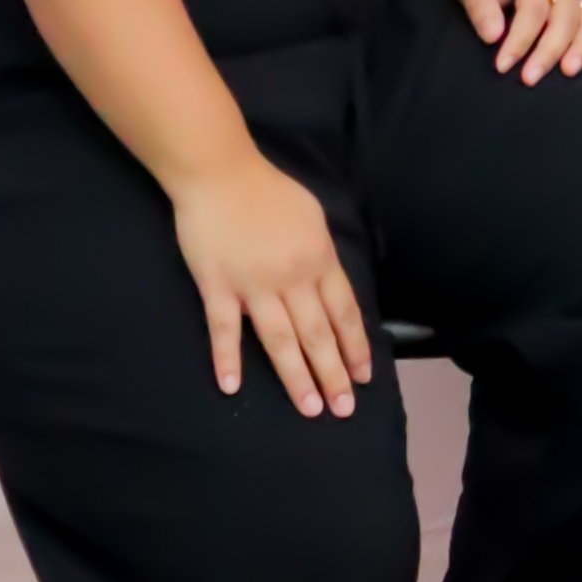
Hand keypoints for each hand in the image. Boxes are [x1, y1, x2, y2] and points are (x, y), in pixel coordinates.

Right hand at [169, 152, 372, 417]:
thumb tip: (330, 288)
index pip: (344, 312)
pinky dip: (227, 358)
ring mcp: (253, 286)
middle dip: (333, 374)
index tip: (364, 376)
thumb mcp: (312, 217)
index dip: (355, 346)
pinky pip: (224, 329)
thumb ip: (321, 255)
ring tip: (310, 409)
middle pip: (318, 334)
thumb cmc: (267, 190)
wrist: (218, 172)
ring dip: (296, 377)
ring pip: (280, 340)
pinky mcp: (217, 287)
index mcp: (318, 259)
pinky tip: (231, 386)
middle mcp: (291, 278)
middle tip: (344, 409)